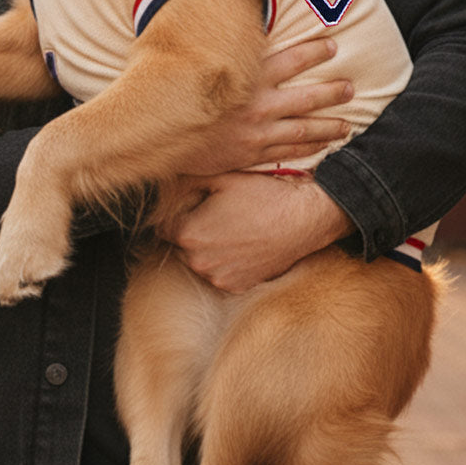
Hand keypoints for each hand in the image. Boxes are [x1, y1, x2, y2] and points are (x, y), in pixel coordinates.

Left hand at [159, 172, 352, 292]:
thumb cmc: (263, 195)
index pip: (162, 226)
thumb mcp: (221, 178)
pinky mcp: (235, 286)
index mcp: (188, 233)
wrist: (303, 219)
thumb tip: (167, 180)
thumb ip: (187, 181)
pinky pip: (219, 273)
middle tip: (215, 214)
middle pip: (180, 244)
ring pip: (199, 260)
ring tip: (232, 228)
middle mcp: (198, 261)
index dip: (176, 213)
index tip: (190, 205)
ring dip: (207, 247)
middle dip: (191, 230)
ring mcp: (217, 277)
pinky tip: (242, 244)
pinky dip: (225, 262)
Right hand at [176, 37, 352, 175]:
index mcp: (246, 77)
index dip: (315, 52)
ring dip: (328, 125)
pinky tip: (322, 145)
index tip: (332, 46)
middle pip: (306, 98)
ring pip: (303, 128)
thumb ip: (217, 45)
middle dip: (331, 92)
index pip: (291, 60)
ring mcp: (256, 132)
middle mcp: (257, 104)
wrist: (159, 135)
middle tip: (350, 88)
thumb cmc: (174, 93)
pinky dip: (308, 148)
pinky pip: (287, 152)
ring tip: (347, 124)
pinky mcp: (250, 153)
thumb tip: (229, 13)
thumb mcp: (193, 63)